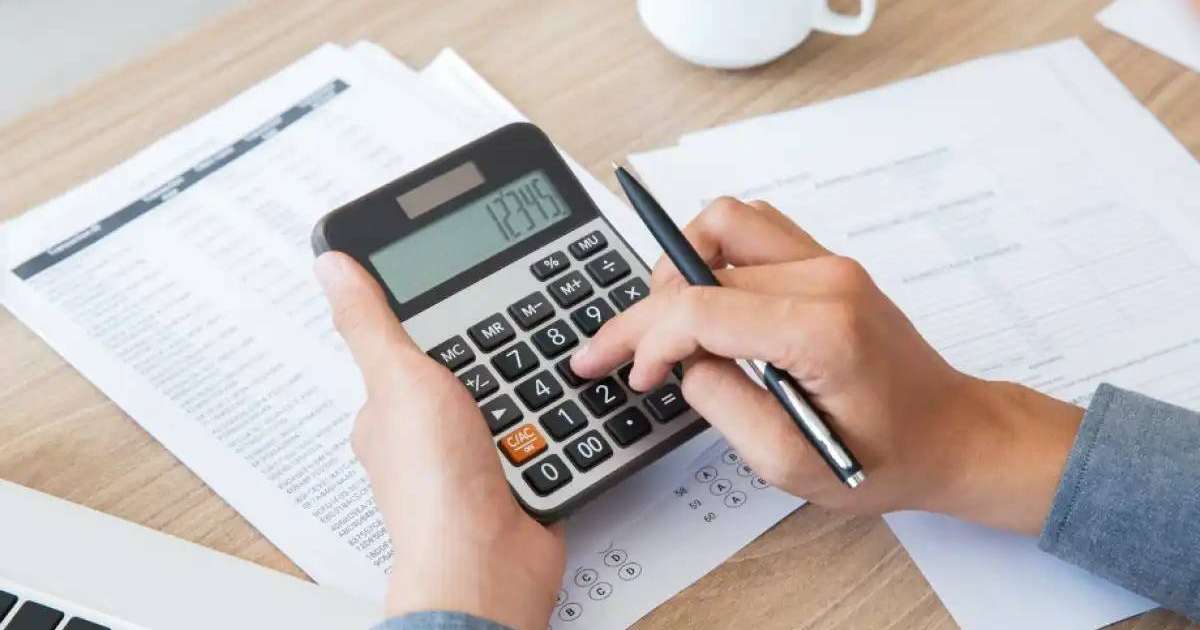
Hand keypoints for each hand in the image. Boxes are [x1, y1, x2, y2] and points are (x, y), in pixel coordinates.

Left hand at [316, 252, 563, 628]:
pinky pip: (543, 432)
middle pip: (470, 368)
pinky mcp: (515, 476)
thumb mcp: (400, 379)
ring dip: (531, 389)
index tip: (473, 299)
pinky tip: (557, 414)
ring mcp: (472, 458)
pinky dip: (554, 424)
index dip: (444, 319)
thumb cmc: (434, 488)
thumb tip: (333, 267)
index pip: (413, 344)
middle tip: (517, 341)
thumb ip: (372, 323)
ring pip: (511, 397)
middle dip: (499, 355)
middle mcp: (427, 436)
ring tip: (542, 377)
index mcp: (389, 409)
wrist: (489, 562)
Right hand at [572, 198, 1083, 534]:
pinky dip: (712, 256)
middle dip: (647, 310)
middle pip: (701, 261)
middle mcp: (826, 279)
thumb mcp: (792, 464)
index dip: (645, 339)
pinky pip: (752, 230)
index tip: (626, 373)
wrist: (953, 434)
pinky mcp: (828, 262)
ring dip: (681, 264)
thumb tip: (684, 362)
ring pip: (725, 221)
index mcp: (821, 331)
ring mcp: (830, 262)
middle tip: (616, 350)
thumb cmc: (887, 456)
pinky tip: (704, 303)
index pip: (700, 307)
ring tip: (666, 323)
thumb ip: (724, 407)